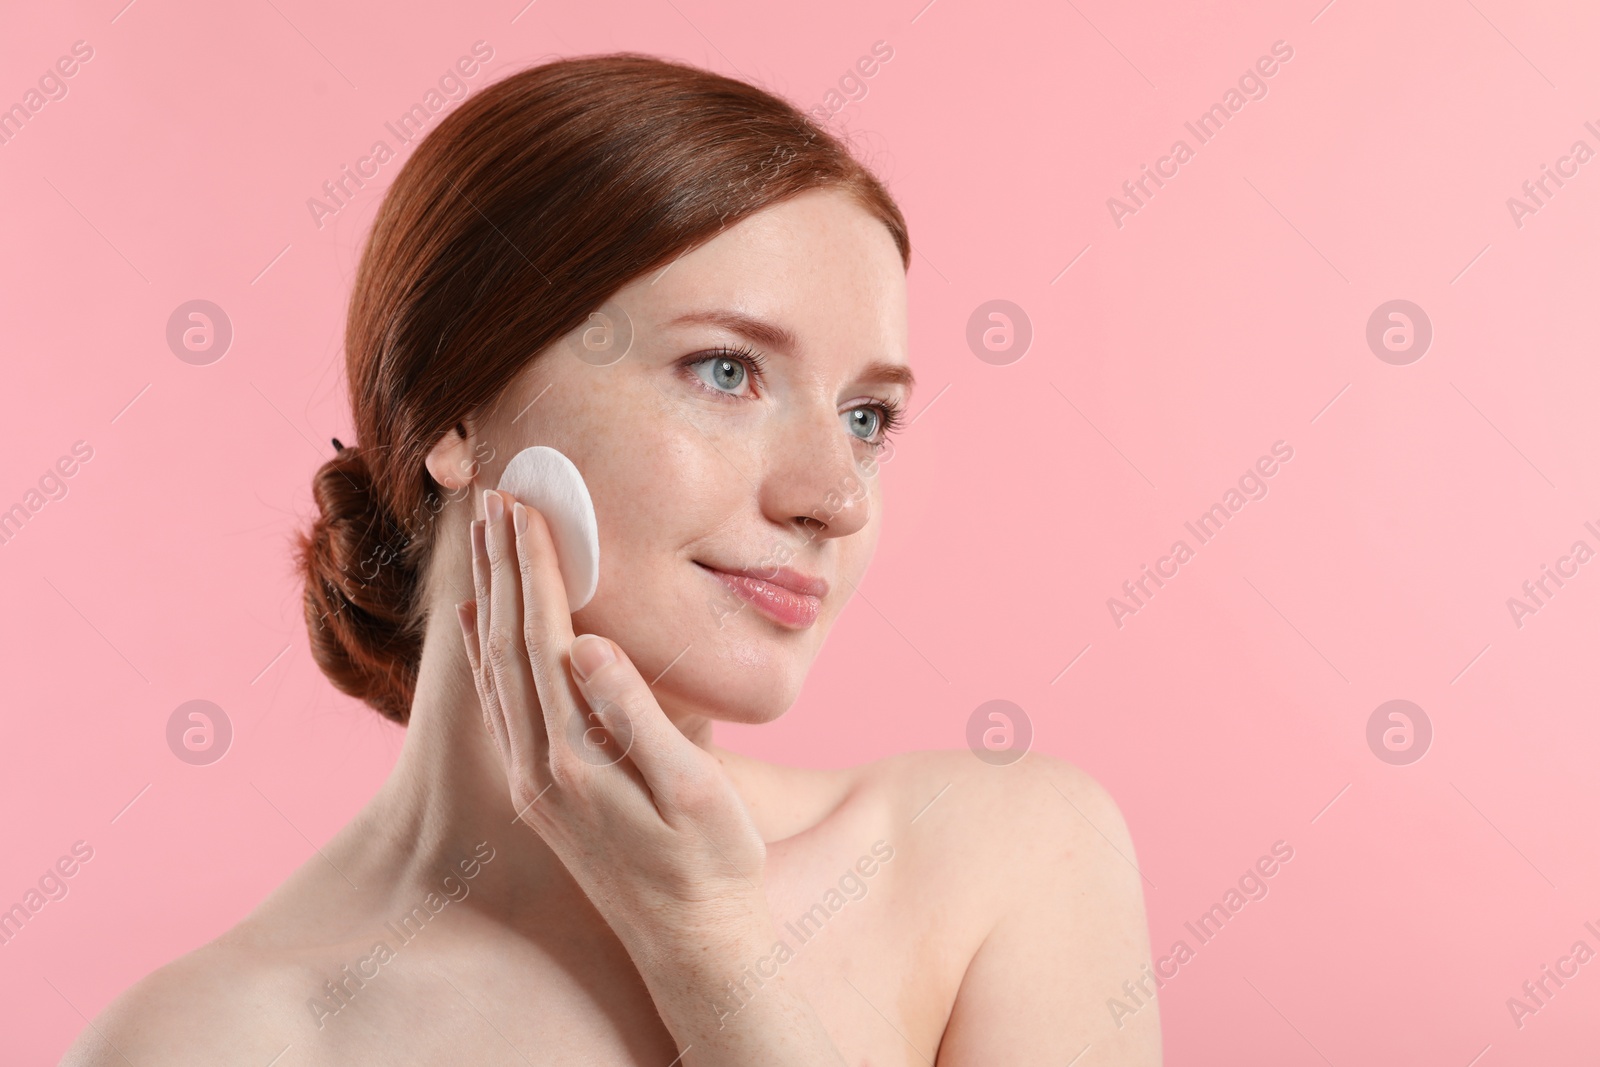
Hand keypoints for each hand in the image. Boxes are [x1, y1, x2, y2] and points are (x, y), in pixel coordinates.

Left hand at [455, 488, 768, 948]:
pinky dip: (484, 652)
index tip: (526, 505)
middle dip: (504, 565)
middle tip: (497, 494)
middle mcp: (538, 766)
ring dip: (491, 596)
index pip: (543, 639)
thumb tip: (588, 645)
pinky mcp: (540, 792)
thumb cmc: (711, 867)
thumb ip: (635, 717)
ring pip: (496, 669)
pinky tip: (477, 621)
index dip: (535, 569)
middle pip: (507, 644)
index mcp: (575, 756)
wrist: (692, 947)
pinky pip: (499, 705)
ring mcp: (533, 782)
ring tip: (487, 536)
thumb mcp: (691, 794)